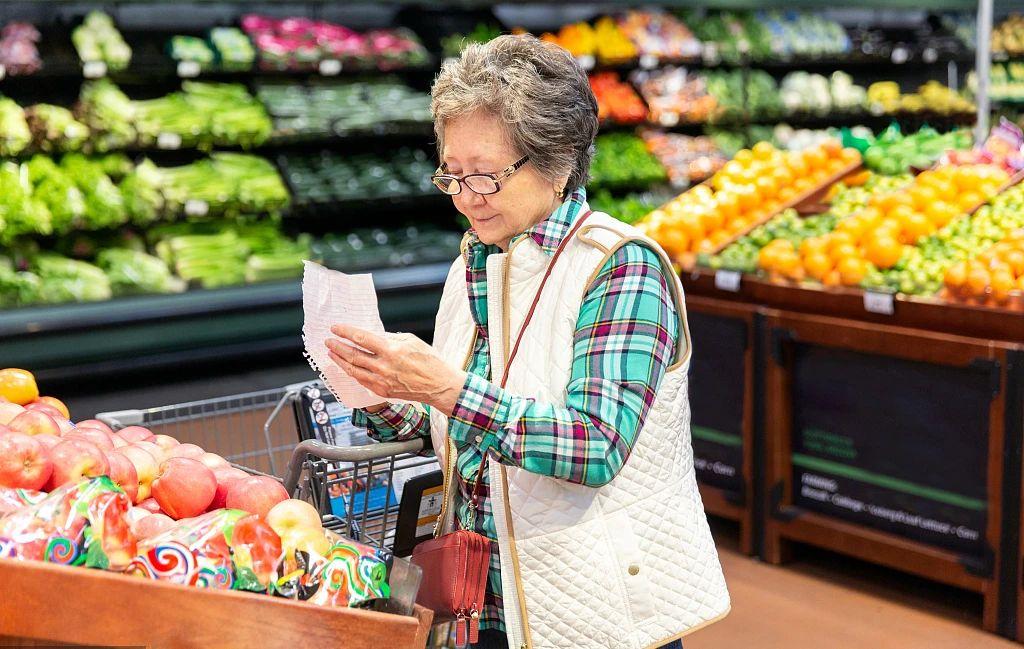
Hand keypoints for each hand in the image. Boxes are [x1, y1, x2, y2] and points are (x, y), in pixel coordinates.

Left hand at [326, 324, 466, 415]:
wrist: (439, 386)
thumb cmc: (430, 361)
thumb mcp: (411, 341)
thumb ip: (389, 338)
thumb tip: (371, 336)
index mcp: (392, 350)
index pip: (361, 338)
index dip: (345, 332)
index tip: (336, 328)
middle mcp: (384, 366)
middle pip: (353, 355)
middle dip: (337, 347)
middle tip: (328, 341)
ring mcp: (382, 381)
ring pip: (353, 370)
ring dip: (340, 361)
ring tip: (331, 354)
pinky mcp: (383, 391)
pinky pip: (361, 381)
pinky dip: (351, 373)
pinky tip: (346, 367)